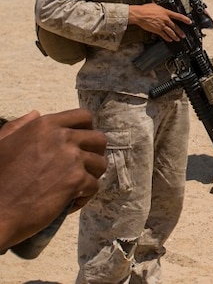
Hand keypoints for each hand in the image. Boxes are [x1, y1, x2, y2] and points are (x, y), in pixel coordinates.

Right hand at [0, 109, 106, 249]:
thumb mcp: (0, 144)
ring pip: (101, 163)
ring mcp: (71, 158)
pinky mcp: (76, 180)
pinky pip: (94, 186)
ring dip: (91, 176)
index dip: (87, 130)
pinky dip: (85, 196)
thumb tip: (36, 113)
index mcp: (44, 125)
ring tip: (76, 186)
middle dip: (94, 154)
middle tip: (82, 168)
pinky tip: (70, 202)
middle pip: (99, 139)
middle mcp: (61, 137)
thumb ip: (18, 126)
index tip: (82, 144)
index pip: (83, 117)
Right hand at [128, 4, 191, 41]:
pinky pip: (163, 35)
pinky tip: (170, 40)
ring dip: (175, 36)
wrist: (139, 14)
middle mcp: (165, 19)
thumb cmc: (145, 9)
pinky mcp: (156, 30)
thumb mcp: (155, 6)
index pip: (178, 16)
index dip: (185, 19)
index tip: (189, 22)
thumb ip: (161, 9)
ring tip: (178, 39)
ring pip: (170, 32)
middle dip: (180, 31)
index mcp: (166, 12)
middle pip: (175, 26)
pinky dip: (167, 38)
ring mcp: (161, 25)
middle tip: (183, 35)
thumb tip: (161, 9)